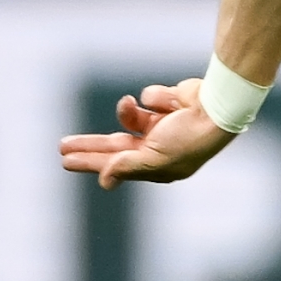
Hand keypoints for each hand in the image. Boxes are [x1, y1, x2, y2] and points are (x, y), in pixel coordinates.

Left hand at [58, 77, 237, 187]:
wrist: (218, 106)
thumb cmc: (190, 138)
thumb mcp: (154, 157)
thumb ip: (126, 166)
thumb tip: (104, 182)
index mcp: (157, 166)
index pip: (115, 166)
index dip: (90, 163)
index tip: (65, 161)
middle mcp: (158, 148)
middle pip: (115, 147)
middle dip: (90, 145)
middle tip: (62, 145)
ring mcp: (163, 126)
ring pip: (128, 119)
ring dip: (125, 112)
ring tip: (128, 104)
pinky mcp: (167, 104)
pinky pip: (148, 99)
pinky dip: (155, 98)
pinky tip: (171, 101)